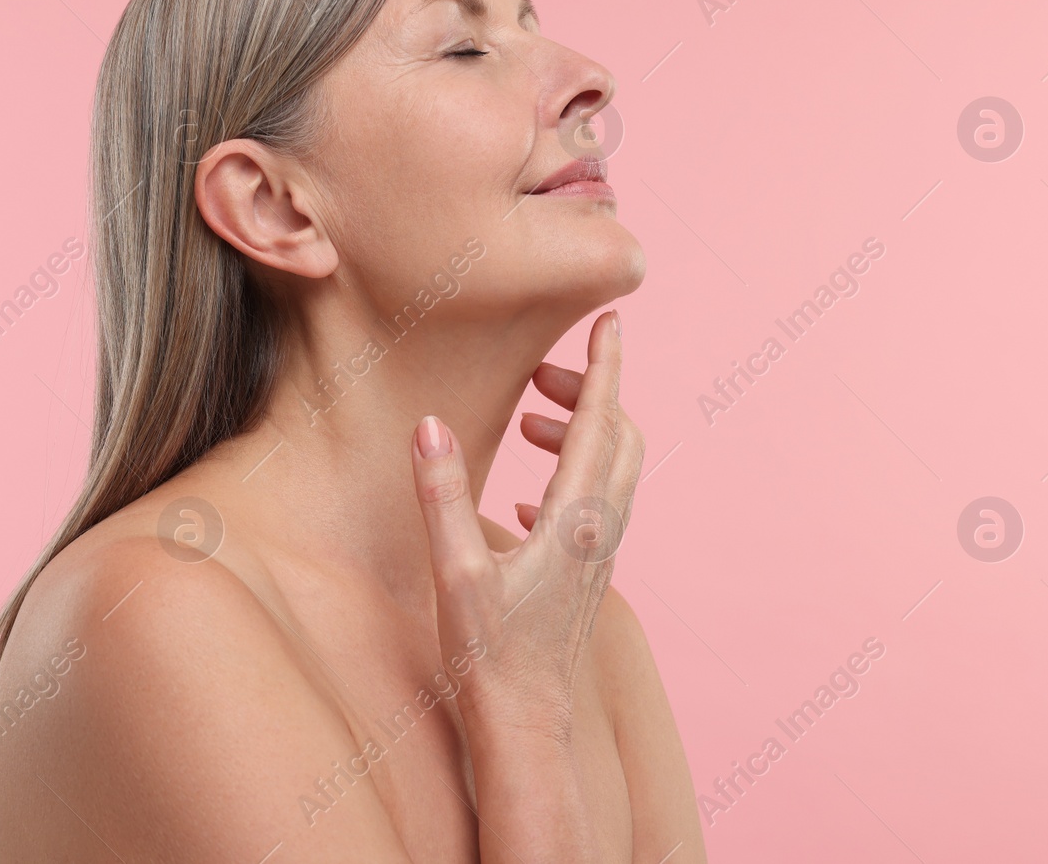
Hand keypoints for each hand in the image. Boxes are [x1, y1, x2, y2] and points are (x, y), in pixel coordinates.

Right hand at [409, 310, 645, 738]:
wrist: (526, 726)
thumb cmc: (489, 656)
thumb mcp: (455, 571)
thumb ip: (441, 495)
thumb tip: (428, 424)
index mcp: (574, 517)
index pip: (602, 421)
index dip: (606, 366)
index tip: (612, 320)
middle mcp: (598, 530)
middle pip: (619, 437)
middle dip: (591, 393)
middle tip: (542, 375)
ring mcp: (598, 554)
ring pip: (612, 470)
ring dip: (582, 433)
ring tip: (529, 426)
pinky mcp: (586, 575)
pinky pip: (596, 505)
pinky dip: (572, 476)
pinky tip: (525, 499)